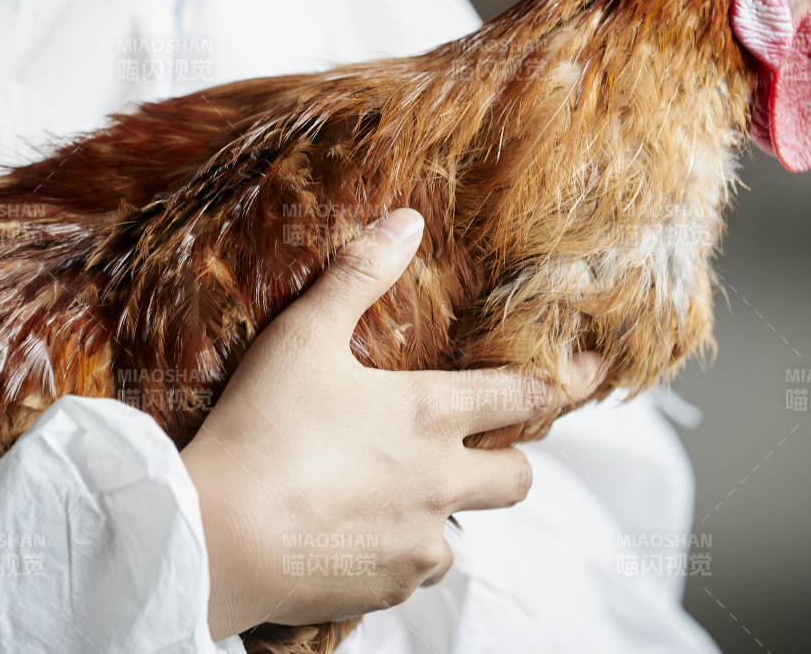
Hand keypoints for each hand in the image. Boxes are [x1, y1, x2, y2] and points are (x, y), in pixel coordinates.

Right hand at [180, 208, 605, 638]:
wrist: (218, 538)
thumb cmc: (260, 429)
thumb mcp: (302, 336)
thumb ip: (358, 274)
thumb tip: (406, 221)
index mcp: (430, 414)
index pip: (522, 394)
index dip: (565, 381)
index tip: (592, 372)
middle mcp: (441, 483)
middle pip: (518, 478)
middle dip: (510, 461)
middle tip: (476, 448)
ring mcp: (419, 543)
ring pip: (462, 530)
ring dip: (440, 512)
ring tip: (384, 493)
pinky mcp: (388, 589)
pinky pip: (412, 572)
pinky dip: (394, 552)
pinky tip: (349, 533)